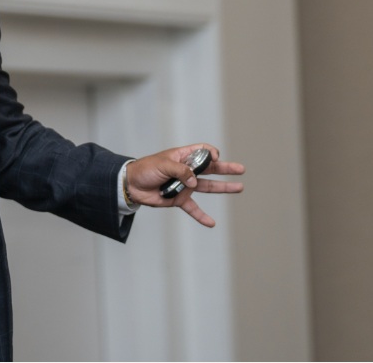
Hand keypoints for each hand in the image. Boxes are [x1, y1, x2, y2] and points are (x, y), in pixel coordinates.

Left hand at [125, 143, 244, 226]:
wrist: (132, 185)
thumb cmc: (145, 169)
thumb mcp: (163, 165)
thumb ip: (180, 171)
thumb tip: (194, 182)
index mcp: (182, 156)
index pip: (202, 151)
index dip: (211, 153)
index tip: (215, 158)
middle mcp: (187, 170)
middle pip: (211, 169)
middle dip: (226, 169)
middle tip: (241, 169)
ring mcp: (185, 185)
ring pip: (207, 186)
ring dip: (223, 187)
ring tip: (239, 187)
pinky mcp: (179, 199)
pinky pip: (193, 208)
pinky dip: (201, 216)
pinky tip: (211, 222)